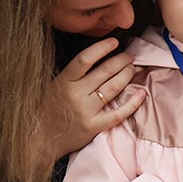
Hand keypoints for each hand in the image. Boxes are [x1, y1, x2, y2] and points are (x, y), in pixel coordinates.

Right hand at [47, 37, 144, 158]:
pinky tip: (142, 93)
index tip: (114, 42)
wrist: (40, 139)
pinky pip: (119, 113)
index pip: (85, 59)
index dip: (102, 48)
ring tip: (133, 68)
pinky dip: (133, 103)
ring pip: (114, 87)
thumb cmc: (49, 108)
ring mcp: (86, 111)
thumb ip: (74, 73)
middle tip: (129, 56)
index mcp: (64, 81)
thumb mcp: (55, 85)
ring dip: (127, 75)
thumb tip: (99, 56)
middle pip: (105, 71)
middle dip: (122, 60)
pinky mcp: (94, 126)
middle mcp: (76, 94)